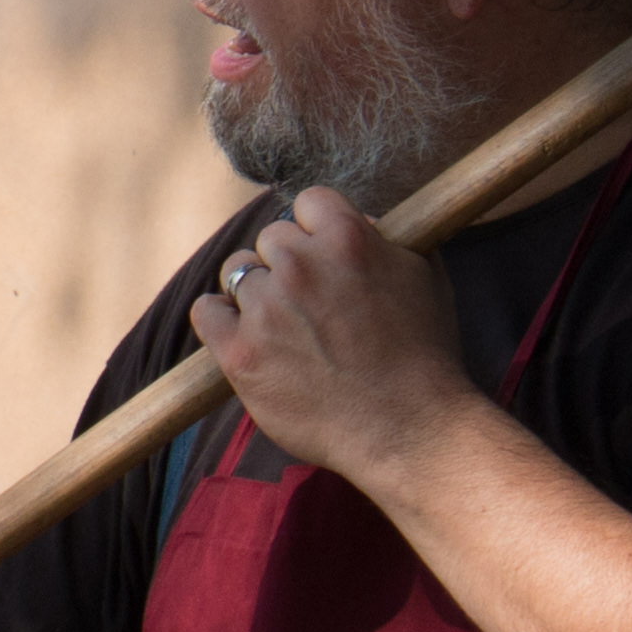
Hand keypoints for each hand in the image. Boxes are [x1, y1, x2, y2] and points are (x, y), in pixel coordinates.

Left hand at [188, 187, 478, 487]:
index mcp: (347, 238)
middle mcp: (301, 266)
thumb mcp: (423, 275)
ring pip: (238, 273)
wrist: (408, 429)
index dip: (317, 230)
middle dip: (289, 265)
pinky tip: (243, 335)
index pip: (309, 202)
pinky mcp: (239, 353)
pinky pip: (206, 311)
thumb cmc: (424, 355)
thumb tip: (354, 220)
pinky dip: (219, 319)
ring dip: (257, 294)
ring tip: (287, 328)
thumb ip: (383, 239)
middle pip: (271, 239)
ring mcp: (266, 309)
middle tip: (312, 305)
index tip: (326, 259)